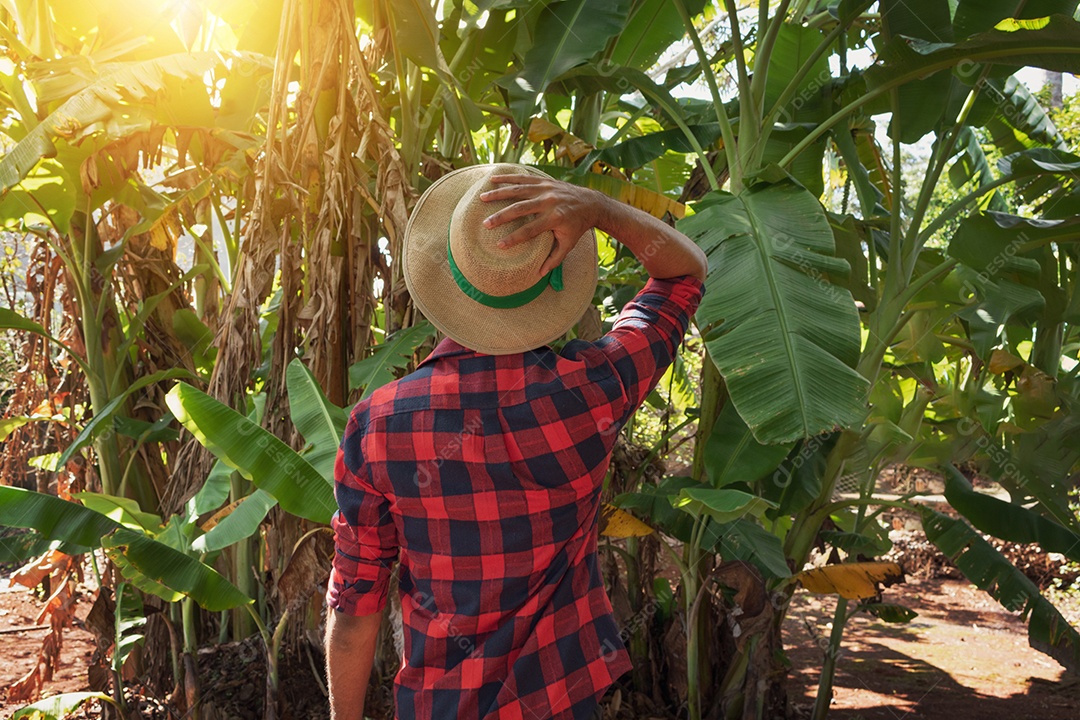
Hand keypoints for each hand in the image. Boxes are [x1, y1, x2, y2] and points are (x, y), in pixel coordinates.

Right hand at [480, 175, 606, 275]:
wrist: (591, 203)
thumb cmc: (577, 227)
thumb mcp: (569, 244)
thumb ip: (555, 259)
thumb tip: (539, 274)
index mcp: (555, 218)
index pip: (530, 230)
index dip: (514, 238)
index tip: (499, 245)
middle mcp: (549, 202)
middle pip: (521, 209)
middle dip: (501, 216)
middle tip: (486, 224)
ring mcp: (546, 189)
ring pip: (519, 190)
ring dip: (499, 193)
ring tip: (482, 198)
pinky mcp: (544, 181)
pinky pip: (523, 178)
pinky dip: (507, 178)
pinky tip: (492, 179)